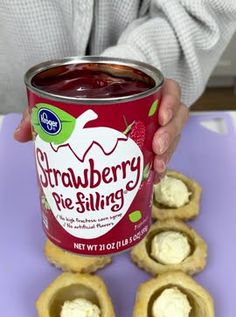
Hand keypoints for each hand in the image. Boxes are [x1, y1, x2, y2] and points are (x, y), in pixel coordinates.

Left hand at [14, 78, 188, 172]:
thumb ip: (44, 113)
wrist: (96, 110)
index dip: (171, 102)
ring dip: (168, 155)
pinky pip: (163, 157)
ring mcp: (153, 130)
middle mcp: (152, 110)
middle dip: (171, 136)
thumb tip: (20, 134)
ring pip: (173, 139)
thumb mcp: (64, 102)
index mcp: (139, 91)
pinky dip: (159, 169)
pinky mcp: (151, 148)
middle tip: (157, 150)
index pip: (169, 90)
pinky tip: (152, 180)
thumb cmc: (85, 101)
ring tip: (156, 169)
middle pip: (176, 119)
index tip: (162, 116)